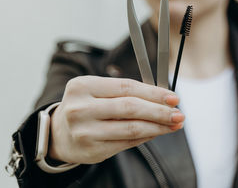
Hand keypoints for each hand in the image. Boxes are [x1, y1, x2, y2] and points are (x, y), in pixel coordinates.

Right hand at [48, 76, 183, 163]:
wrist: (59, 133)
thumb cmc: (86, 106)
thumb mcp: (97, 91)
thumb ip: (126, 93)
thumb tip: (164, 99)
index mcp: (83, 86)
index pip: (126, 87)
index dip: (154, 92)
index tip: (173, 97)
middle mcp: (80, 109)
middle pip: (130, 108)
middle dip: (159, 111)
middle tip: (179, 113)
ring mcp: (85, 132)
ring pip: (132, 128)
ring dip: (158, 127)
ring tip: (174, 124)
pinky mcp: (92, 151)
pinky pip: (127, 143)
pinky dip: (146, 137)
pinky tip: (157, 132)